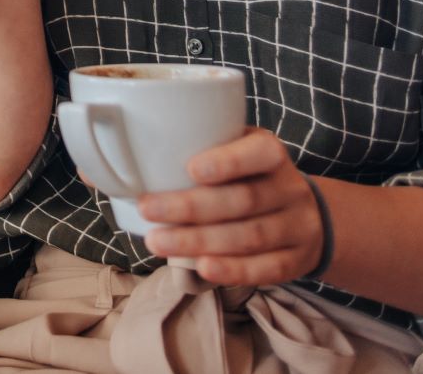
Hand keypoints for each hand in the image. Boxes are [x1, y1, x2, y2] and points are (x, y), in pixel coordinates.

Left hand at [137, 128, 326, 286]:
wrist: (308, 215)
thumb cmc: (250, 178)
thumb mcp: (235, 152)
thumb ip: (193, 152)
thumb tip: (115, 166)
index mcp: (271, 153)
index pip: (259, 153)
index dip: (228, 162)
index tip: (189, 169)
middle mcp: (289, 189)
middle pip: (243, 200)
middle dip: (192, 207)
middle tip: (148, 209)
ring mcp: (297, 226)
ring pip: (250, 236)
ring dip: (200, 241)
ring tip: (158, 242)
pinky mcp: (297, 260)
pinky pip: (267, 268)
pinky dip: (234, 270)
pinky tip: (202, 268)